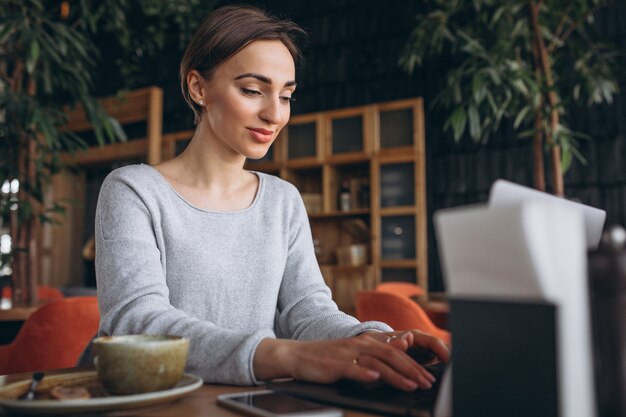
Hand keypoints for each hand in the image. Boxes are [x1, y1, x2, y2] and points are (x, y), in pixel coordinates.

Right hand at [254, 331, 447, 390]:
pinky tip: (375, 379)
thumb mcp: (354, 355)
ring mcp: (348, 354)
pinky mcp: (335, 365)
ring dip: (396, 375)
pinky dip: (364, 374)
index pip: (396, 352)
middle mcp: (360, 344)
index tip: (428, 376)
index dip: (414, 364)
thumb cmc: (327, 358)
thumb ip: (374, 357)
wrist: (298, 355)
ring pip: (377, 363)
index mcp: (366, 342)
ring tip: (411, 386)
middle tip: (427, 383)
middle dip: (412, 370)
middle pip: (392, 356)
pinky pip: (352, 369)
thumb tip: (395, 362)